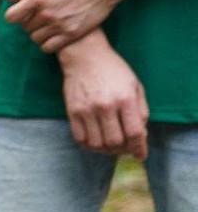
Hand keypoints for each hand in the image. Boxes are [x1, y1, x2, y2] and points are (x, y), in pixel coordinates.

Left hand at [4, 0, 129, 52]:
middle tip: (41, 14)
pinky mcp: (73, 34)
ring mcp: (60, 25)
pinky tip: (54, 33)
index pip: (12, 17)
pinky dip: (48, 43)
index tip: (23, 11)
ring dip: (38, 32)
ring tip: (48, 23)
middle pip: (25, 27)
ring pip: (35, 38)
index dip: (15, 14)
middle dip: (29, 21)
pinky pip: (49, 47)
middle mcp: (48, 13)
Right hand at [57, 33, 148, 159]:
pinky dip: (89, 145)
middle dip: (122, 149)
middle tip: (124, 148)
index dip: (139, 148)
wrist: (85, 56)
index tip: (140, 155)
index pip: (134, 133)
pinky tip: (95, 140)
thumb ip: (140, 111)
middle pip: (115, 141)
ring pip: (97, 144)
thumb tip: (140, 136)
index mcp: (125, 99)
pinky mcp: (72, 112)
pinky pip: (80, 138)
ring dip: (106, 149)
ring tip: (110, 145)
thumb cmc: (114, 70)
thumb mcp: (135, 86)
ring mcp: (87, 110)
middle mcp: (105, 106)